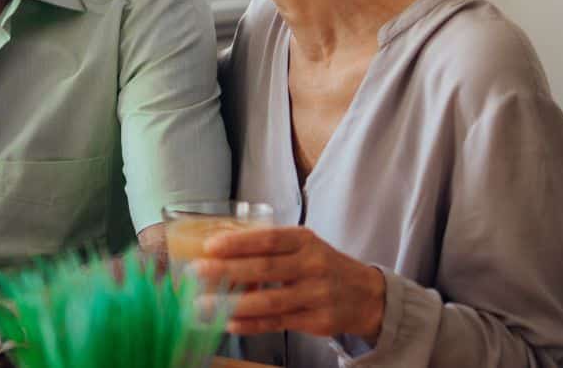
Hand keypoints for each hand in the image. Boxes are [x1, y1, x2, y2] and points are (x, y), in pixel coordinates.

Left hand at [193, 227, 385, 341]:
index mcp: (304, 240)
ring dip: (232, 303)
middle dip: (227, 271)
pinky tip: (228, 322)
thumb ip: (267, 247)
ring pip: (270, 301)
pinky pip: (278, 322)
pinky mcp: (317, 320)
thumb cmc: (320, 264)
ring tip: (203, 304)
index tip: (210, 246)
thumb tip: (217, 247)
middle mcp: (313, 265)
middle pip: (265, 269)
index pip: (269, 239)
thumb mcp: (302, 245)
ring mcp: (317, 295)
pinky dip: (251, 323)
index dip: (238, 242)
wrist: (365, 295)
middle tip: (196, 272)